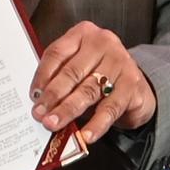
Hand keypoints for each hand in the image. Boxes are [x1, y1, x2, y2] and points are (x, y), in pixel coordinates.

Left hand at [32, 20, 153, 145]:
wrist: (135, 85)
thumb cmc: (99, 75)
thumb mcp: (78, 68)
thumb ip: (60, 78)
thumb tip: (40, 102)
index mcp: (83, 34)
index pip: (57, 53)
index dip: (42, 76)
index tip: (34, 96)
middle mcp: (103, 43)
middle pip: (72, 72)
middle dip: (53, 96)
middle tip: (40, 114)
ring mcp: (120, 62)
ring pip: (89, 90)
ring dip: (68, 110)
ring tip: (54, 124)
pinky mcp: (132, 85)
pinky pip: (110, 108)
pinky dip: (96, 124)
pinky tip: (85, 135)